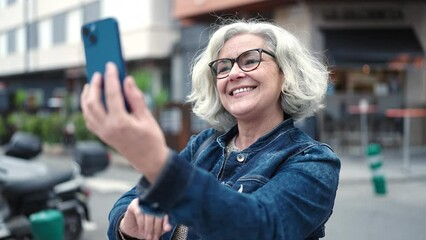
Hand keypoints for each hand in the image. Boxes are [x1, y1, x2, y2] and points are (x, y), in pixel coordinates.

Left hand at [80, 62, 168, 181]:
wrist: (149, 161)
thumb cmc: (151, 139)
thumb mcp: (147, 117)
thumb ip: (135, 98)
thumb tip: (127, 80)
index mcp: (121, 122)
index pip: (112, 94)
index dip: (111, 77)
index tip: (110, 65)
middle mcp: (108, 127)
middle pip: (92, 102)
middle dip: (94, 85)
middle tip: (99, 73)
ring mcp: (103, 133)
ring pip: (86, 111)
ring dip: (87, 96)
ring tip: (92, 84)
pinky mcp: (102, 136)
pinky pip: (88, 119)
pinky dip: (87, 108)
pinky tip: (92, 100)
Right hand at [120, 198, 171, 239]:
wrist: (132, 228)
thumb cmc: (146, 226)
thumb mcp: (157, 228)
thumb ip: (163, 227)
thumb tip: (168, 228)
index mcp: (160, 206)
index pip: (166, 211)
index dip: (166, 221)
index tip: (166, 229)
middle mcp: (152, 202)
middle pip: (157, 214)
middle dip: (156, 228)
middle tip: (154, 237)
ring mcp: (143, 202)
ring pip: (148, 214)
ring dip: (148, 228)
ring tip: (148, 236)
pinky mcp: (134, 204)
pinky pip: (139, 213)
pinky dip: (141, 223)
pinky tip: (141, 230)